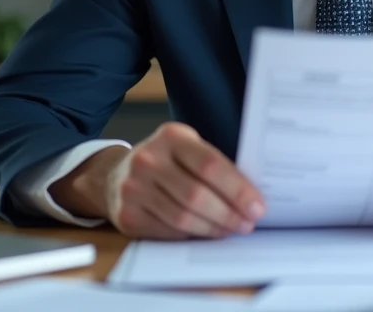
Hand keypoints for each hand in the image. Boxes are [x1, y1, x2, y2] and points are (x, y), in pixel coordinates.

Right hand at [52, 122, 265, 239]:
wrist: (114, 176)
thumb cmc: (165, 161)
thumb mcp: (186, 148)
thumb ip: (213, 164)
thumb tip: (250, 196)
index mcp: (170, 137)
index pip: (210, 165)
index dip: (237, 189)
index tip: (257, 206)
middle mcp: (148, 160)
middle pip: (197, 195)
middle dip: (229, 214)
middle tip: (247, 223)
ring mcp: (134, 188)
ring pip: (183, 218)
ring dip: (213, 228)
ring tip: (231, 230)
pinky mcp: (127, 215)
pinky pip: (168, 231)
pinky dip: (191, 235)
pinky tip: (205, 232)